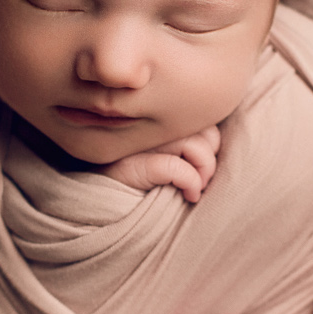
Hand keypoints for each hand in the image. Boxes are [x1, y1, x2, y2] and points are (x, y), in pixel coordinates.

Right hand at [102, 125, 220, 202]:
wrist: (98, 198)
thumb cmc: (136, 175)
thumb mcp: (161, 149)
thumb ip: (184, 138)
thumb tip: (214, 145)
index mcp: (156, 115)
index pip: (200, 116)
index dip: (210, 140)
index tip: (201, 162)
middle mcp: (148, 123)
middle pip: (203, 128)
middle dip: (210, 156)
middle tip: (202, 177)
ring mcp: (141, 143)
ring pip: (196, 146)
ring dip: (205, 171)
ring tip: (197, 188)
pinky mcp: (135, 165)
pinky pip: (180, 169)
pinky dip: (192, 183)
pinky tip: (190, 195)